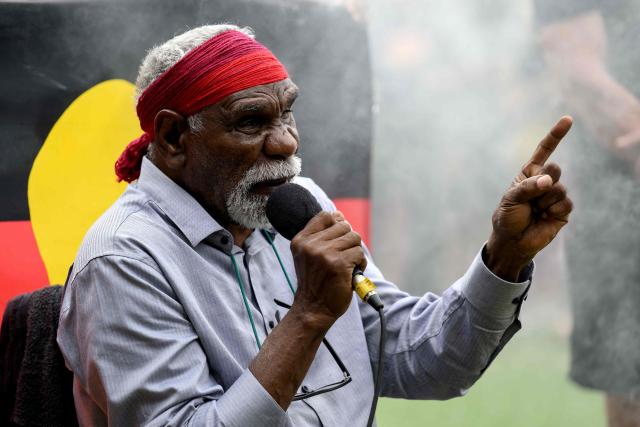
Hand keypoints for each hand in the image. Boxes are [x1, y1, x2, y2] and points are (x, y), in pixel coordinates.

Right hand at [289, 211, 365, 327]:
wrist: (313, 309)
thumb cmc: (315, 282)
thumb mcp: (308, 256)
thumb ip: (321, 235)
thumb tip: (339, 215)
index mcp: (301, 240)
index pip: (325, 216)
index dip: (337, 224)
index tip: (337, 239)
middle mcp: (311, 245)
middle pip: (344, 226)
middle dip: (348, 241)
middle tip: (343, 257)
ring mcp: (324, 254)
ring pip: (354, 238)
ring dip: (355, 253)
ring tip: (348, 265)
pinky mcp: (339, 264)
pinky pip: (359, 253)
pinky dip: (360, 264)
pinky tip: (352, 273)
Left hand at [486, 116, 573, 280]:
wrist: (512, 241)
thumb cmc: (508, 217)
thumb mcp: (511, 198)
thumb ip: (528, 187)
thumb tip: (548, 182)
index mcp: (530, 173)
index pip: (545, 151)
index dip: (556, 135)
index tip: (568, 119)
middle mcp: (544, 181)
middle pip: (555, 169)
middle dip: (543, 181)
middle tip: (532, 195)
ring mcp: (554, 195)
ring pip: (559, 188)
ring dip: (544, 200)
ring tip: (535, 211)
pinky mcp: (563, 210)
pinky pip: (565, 204)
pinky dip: (553, 210)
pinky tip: (544, 217)